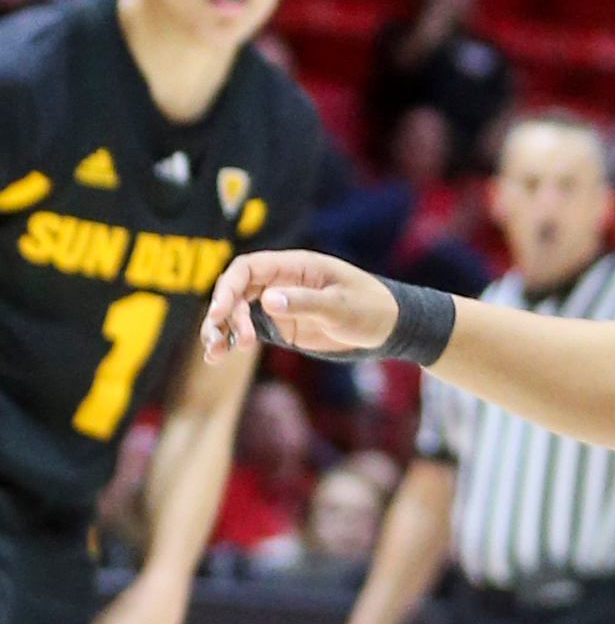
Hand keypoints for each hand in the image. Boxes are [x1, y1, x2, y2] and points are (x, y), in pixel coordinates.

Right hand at [200, 250, 394, 362]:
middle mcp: (281, 282)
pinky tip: (217, 356)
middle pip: (236, 290)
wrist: (392, 327)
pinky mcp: (283, 325)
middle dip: (223, 314)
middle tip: (225, 342)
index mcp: (295, 266)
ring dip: (220, 329)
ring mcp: (280, 304)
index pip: (248, 268)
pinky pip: (249, 329)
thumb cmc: (372, 309)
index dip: (228, 288)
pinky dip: (231, 340)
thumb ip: (306, 303)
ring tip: (214, 354)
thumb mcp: (342, 307)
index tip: (219, 313)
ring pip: (237, 311)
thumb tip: (267, 299)